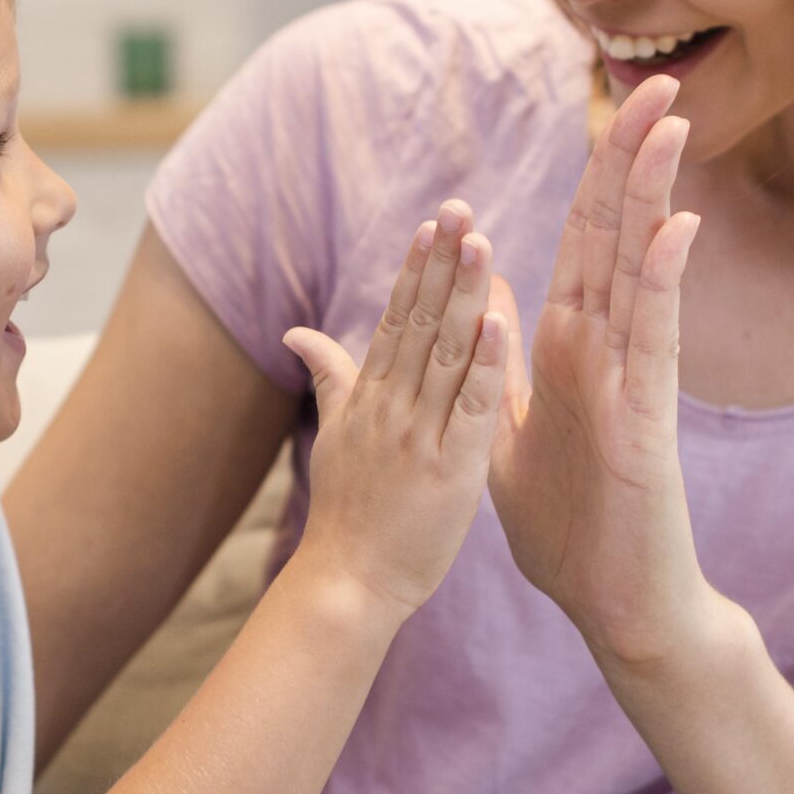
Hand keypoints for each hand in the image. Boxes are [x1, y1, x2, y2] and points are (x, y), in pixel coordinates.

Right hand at [283, 201, 507, 621]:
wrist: (347, 585)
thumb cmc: (347, 514)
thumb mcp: (332, 436)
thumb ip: (327, 376)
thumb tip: (295, 331)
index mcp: (369, 398)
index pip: (395, 319)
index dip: (416, 268)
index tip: (434, 222)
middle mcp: (391, 408)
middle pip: (420, 323)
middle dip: (441, 263)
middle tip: (461, 208)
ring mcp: (419, 437)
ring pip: (446, 354)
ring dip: (464, 296)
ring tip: (482, 243)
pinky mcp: (450, 472)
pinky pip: (471, 410)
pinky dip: (486, 366)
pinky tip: (498, 323)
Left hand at [489, 76, 729, 672]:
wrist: (614, 605)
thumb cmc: (568, 528)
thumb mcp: (504, 432)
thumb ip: (496, 366)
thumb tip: (487, 303)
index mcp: (563, 347)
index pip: (578, 243)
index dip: (592, 176)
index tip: (610, 108)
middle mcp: (601, 349)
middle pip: (613, 236)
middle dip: (629, 158)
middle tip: (654, 82)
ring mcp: (629, 379)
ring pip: (638, 270)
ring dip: (651, 197)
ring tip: (669, 124)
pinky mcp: (646, 420)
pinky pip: (653, 342)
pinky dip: (661, 284)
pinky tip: (674, 229)